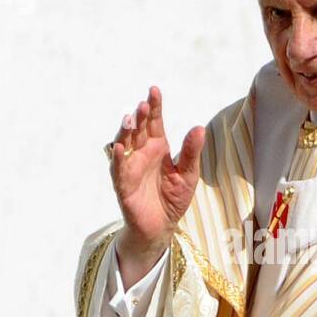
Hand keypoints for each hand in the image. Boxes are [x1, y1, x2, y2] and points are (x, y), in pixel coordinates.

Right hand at [106, 86, 204, 285]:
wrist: (162, 226)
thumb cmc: (173, 198)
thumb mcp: (188, 173)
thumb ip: (191, 152)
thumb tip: (199, 127)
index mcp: (157, 146)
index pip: (154, 122)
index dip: (154, 106)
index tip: (154, 90)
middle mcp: (141, 153)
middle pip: (137, 129)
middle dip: (139, 116)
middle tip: (142, 105)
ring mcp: (130, 167)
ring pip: (124, 144)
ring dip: (125, 132)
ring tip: (129, 119)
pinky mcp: (123, 184)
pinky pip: (118, 169)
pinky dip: (117, 158)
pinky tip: (119, 148)